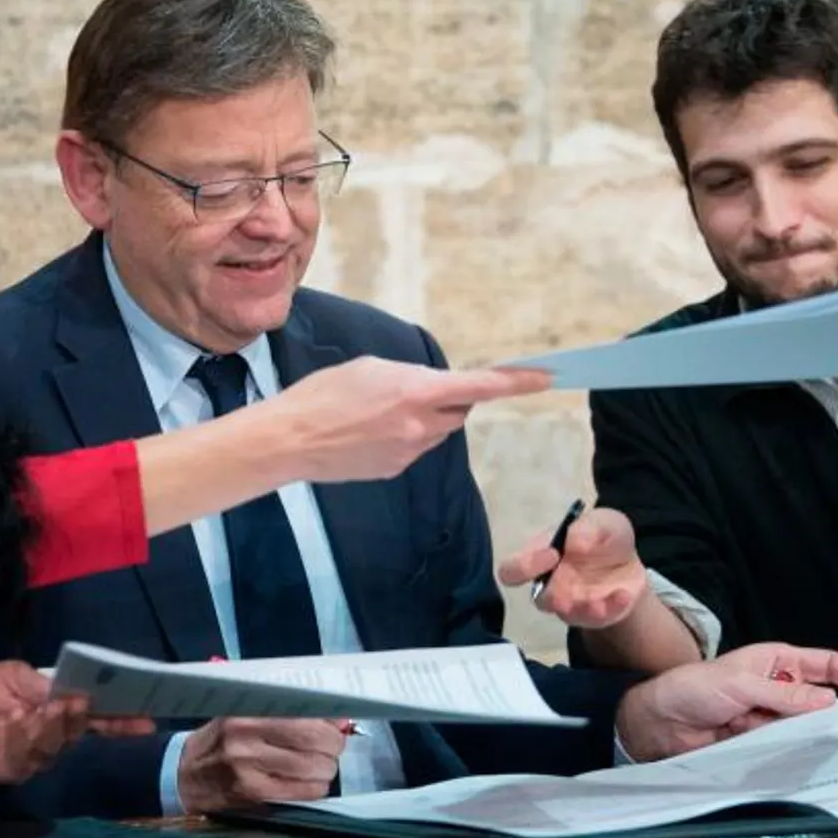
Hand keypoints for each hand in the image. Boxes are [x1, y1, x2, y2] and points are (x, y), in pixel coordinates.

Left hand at [0, 661, 153, 811]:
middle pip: (82, 730)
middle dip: (90, 719)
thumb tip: (71, 693)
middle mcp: (49, 731)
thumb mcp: (8, 674)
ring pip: (58, 744)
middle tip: (86, 702)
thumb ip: (39, 684)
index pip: (93, 712)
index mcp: (52, 705)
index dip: (119, 715)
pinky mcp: (12, 768)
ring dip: (58, 727)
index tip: (145, 715)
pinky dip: (33, 738)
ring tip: (53, 708)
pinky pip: (31, 757)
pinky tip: (27, 722)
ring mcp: (33, 753)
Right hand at [176, 717, 347, 812]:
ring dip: (327, 769)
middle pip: (313, 740)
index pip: (302, 711)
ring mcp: (249, 767)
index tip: (337, 724)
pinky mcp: (253, 794)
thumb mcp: (245, 715)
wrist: (184, 775)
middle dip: (333, 746)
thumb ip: (288, 714)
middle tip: (332, 748)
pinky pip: (304, 791)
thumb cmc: (221, 739)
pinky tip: (308, 783)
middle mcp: (246, 736)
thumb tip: (337, 719)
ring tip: (320, 766)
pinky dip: (316, 787)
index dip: (329, 721)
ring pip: (313, 767)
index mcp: (246, 711)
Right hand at [262, 357, 549, 482]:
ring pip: (437, 431)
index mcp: (416, 391)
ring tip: (378, 412)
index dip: (517, 382)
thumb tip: (432, 388)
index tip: (547, 378)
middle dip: (450, 398)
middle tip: (415, 389)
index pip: (480, 386)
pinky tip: (368, 432)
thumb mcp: (370, 368)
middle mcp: (420, 424)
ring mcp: (409, 451)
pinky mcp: (395, 469)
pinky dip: (403, 437)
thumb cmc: (323, 395)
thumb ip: (411, 377)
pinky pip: (415, 448)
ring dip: (424, 418)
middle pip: (459, 409)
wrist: (290, 440)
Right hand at [495, 507, 647, 627]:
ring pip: (569, 615)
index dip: (523, 566)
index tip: (552, 553)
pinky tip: (624, 595)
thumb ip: (589, 526)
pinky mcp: (596, 616)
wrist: (627, 563)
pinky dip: (612, 608)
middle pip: (538, 599)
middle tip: (566, 593)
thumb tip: (575, 540)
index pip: (512, 570)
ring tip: (597, 605)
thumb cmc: (601, 538)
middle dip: (552, 597)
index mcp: (540, 557)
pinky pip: (600, 619)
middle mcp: (550, 585)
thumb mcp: (603, 522)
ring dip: (582, 610)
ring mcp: (572, 604)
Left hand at [614, 643, 837, 762]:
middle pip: (819, 698)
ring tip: (823, 745)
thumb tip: (827, 700)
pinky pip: (785, 745)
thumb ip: (783, 694)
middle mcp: (776, 686)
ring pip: (804, 725)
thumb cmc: (690, 687)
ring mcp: (768, 714)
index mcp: (775, 661)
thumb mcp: (740, 684)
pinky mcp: (758, 738)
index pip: (823, 663)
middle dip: (834, 711)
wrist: (658, 720)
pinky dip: (792, 750)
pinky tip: (800, 758)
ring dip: (811, 734)